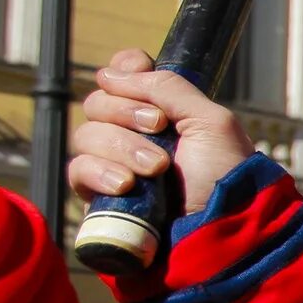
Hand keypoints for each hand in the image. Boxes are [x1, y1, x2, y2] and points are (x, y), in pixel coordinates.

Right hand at [67, 51, 256, 213]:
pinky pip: (77, 170)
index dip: (125, 71)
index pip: (123, 75)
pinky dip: (100, 173)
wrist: (221, 231)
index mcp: (163, 111)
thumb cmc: (225, 177)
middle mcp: (134, 134)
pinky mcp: (100, 196)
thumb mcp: (212, 122)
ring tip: (156, 170)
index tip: (139, 71)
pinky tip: (126, 186)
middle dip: (126, 112)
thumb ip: (170, 88)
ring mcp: (115, 164)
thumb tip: (115, 71)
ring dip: (122, 148)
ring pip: (86, 135)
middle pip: (97, 101)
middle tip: (159, 128)